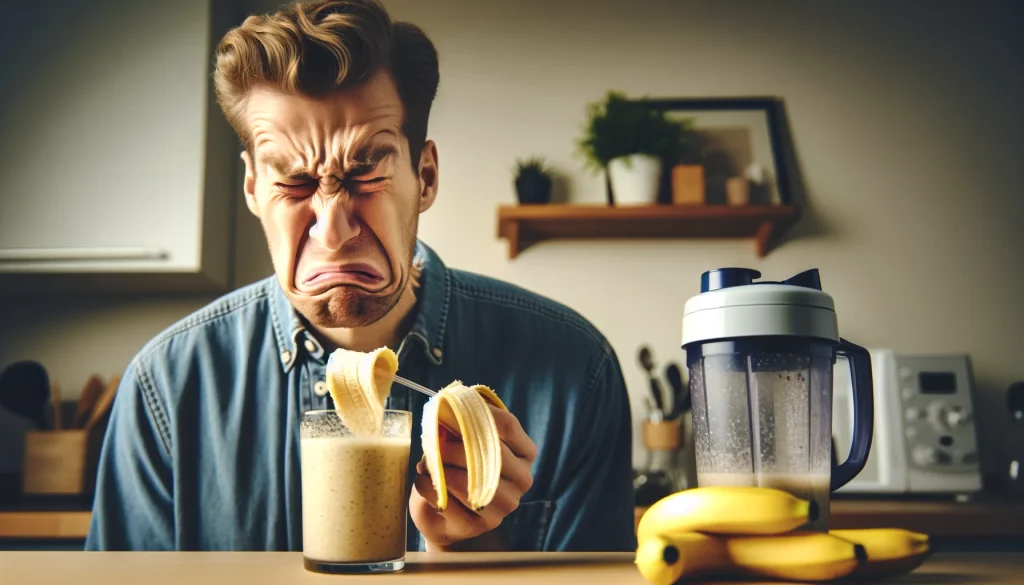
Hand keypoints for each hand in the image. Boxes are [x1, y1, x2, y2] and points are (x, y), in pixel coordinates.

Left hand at [410, 404, 537, 550]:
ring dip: (440, 469)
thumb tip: (445, 410)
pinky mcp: (480, 524)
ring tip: (426, 464)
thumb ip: (463, 425)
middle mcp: (522, 480)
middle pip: (490, 453)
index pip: (508, 425)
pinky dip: (429, 487)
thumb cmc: (459, 470)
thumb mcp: (465, 443)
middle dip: (454, 446)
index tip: (454, 409)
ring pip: (467, 481)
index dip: (479, 413)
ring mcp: (504, 506)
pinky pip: (448, 501)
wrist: (449, 517)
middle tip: (433, 444)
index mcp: (525, 453)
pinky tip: (424, 481)